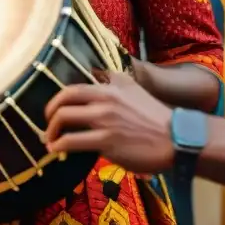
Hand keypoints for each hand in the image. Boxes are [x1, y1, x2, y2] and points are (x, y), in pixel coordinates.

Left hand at [44, 71, 174, 174]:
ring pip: (64, 121)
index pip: (72, 89)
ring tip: (50, 141)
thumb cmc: (154, 116)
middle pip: (63, 103)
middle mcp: (104, 101)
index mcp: (109, 88)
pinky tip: (57, 151)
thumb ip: (113, 80)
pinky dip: (59, 146)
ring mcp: (104, 121)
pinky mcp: (107, 142)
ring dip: (51, 132)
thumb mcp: (134, 88)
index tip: (52, 110)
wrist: (177, 139)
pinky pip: (73, 142)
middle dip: (49, 115)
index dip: (56, 100)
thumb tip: (95, 73)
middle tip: (47, 125)